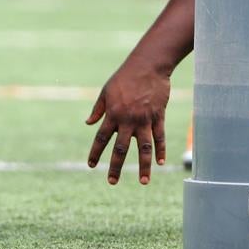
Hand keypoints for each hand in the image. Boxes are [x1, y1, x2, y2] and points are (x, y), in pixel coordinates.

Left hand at [86, 58, 170, 184]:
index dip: (95, 152)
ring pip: (143, 148)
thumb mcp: (106, 91)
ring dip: (143, 166)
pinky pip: (159, 137)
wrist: (148, 66)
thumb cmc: (124, 77)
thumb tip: (88, 123)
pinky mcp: (158, 117)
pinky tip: (160, 163)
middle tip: (111, 182)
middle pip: (120, 148)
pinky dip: (160, 150)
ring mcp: (144, 119)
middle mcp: (127, 119)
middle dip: (115, 166)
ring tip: (142, 182)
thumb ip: (98, 109)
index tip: (91, 166)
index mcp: (112, 114)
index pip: (101, 138)